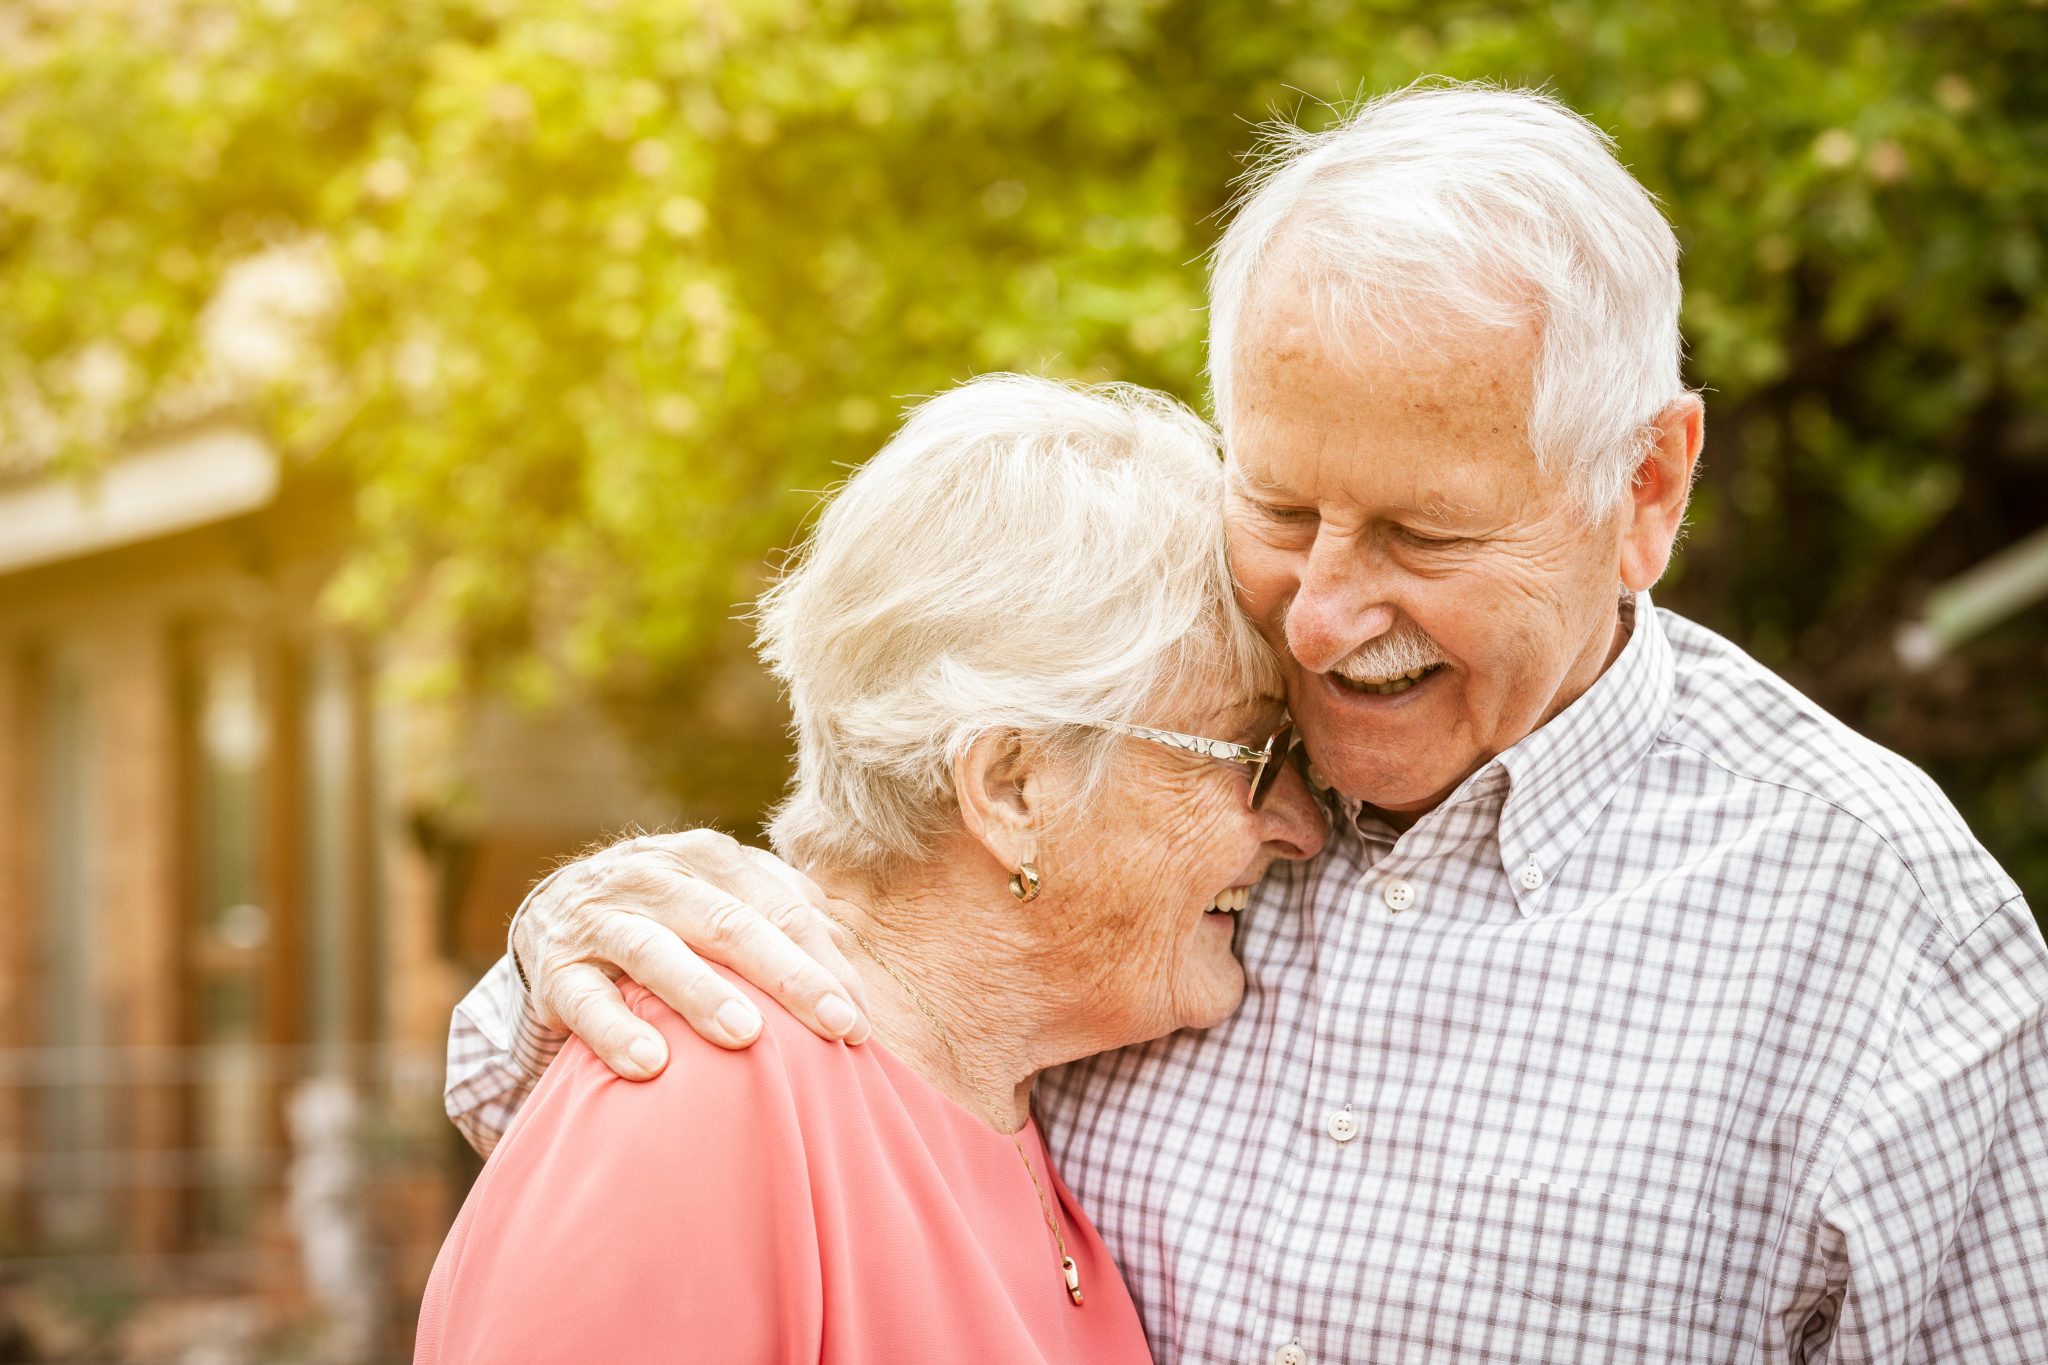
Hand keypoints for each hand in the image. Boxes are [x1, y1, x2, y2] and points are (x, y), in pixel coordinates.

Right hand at [511, 830, 871, 1079]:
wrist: (552, 911)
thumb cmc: (667, 914)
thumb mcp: (720, 895)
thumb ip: (780, 912)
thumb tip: (842, 955)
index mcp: (708, 858)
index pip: (780, 909)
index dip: (824, 962)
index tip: (860, 1020)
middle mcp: (655, 878)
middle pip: (731, 925)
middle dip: (789, 977)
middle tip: (836, 1026)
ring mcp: (602, 919)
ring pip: (656, 953)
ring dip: (702, 994)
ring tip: (746, 1036)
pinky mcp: (556, 967)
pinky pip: (587, 1000)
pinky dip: (616, 1031)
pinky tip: (651, 1065)